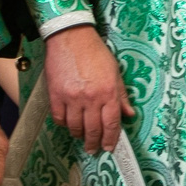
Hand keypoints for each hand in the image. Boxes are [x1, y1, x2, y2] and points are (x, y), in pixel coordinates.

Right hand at [45, 25, 133, 154]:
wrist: (71, 37)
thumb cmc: (95, 52)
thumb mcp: (115, 72)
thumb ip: (122, 95)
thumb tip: (129, 114)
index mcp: (108, 92)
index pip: (111, 124)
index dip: (110, 139)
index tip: (108, 148)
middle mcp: (91, 98)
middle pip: (93, 129)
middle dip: (94, 143)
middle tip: (93, 148)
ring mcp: (72, 97)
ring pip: (75, 127)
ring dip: (78, 135)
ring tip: (81, 136)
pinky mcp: (56, 94)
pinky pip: (59, 118)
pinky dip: (63, 124)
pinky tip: (68, 123)